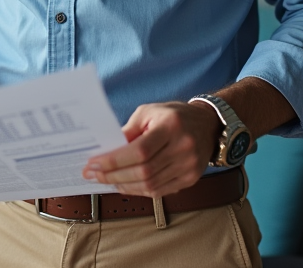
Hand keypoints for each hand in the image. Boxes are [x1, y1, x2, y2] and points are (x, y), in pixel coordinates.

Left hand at [81, 101, 221, 196]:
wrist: (208, 124)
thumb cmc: (174, 116)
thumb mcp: (148, 112)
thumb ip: (129, 130)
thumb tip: (107, 150)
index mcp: (171, 126)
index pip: (139, 150)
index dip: (114, 160)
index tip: (94, 164)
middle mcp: (183, 147)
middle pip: (144, 171)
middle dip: (114, 175)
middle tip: (94, 175)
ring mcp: (189, 166)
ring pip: (150, 185)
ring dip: (124, 186)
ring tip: (107, 181)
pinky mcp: (191, 179)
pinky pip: (160, 191)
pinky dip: (139, 190)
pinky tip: (125, 185)